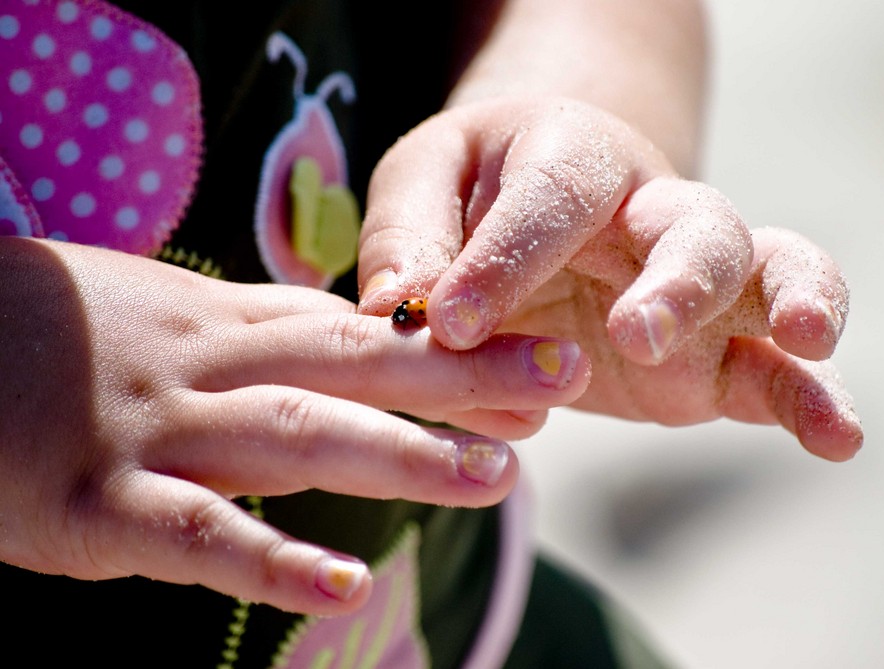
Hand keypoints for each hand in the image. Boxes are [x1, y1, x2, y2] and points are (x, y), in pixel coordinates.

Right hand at [0, 238, 588, 613]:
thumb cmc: (68, 334)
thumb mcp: (178, 317)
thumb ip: (265, 337)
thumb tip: (357, 347)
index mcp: (230, 324)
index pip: (366, 328)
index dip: (459, 342)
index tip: (544, 350)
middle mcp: (211, 368)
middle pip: (357, 362)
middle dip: (464, 373)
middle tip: (565, 380)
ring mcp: (156, 434)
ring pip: (297, 435)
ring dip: (401, 455)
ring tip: (497, 477)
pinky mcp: (91, 506)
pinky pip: (194, 536)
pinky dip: (269, 561)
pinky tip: (343, 588)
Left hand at [358, 96, 861, 460]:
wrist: (544, 206)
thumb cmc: (475, 190)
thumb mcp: (424, 183)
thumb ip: (409, 236)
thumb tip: (405, 308)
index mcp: (573, 159)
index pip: (552, 203)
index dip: (505, 259)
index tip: (451, 323)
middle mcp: (651, 213)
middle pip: (696, 225)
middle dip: (676, 279)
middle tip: (633, 332)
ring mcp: (696, 286)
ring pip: (768, 275)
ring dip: (792, 304)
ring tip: (805, 340)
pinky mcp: (712, 355)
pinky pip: (774, 368)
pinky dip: (811, 397)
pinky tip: (839, 436)